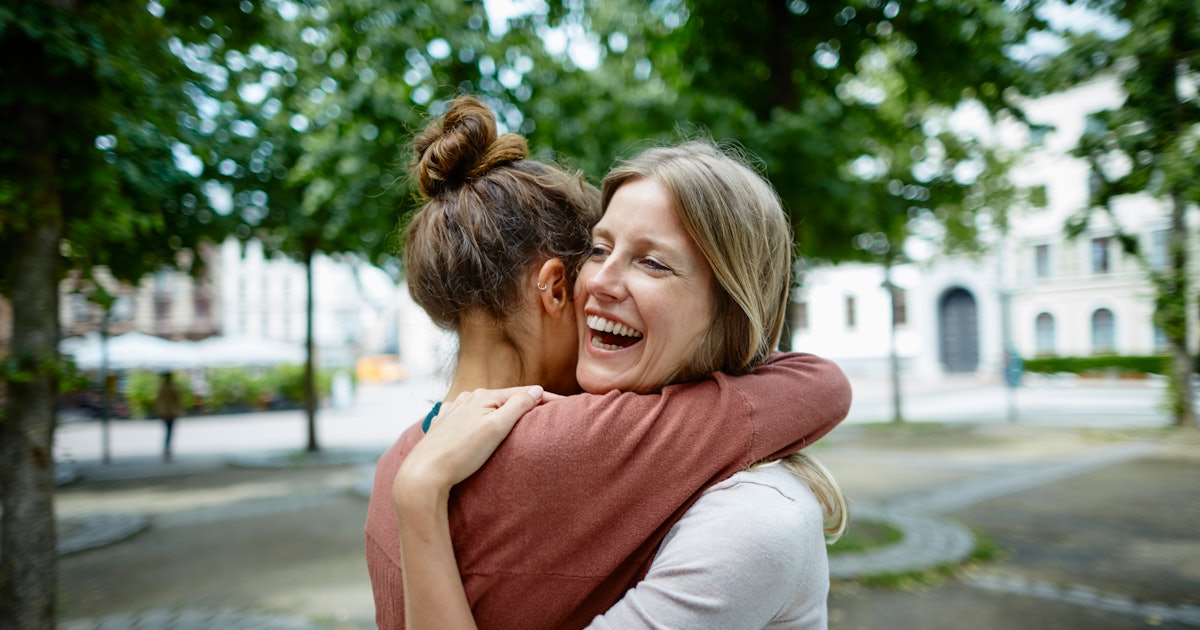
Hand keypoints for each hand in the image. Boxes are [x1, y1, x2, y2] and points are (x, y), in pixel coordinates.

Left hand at [394, 385, 544, 503]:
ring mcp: (454, 411)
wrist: (424, 473)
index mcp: (483, 396)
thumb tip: (536, 390)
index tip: (567, 406)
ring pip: (487, 407)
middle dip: (525, 405)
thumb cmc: (461, 453)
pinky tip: (482, 424)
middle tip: (546, 414)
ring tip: (517, 421)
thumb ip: (518, 406)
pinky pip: (470, 417)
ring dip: (503, 412)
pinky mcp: (444, 426)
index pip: (523, 394)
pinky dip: (483, 419)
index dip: (545, 400)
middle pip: (505, 399)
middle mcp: (467, 398)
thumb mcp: (496, 428)